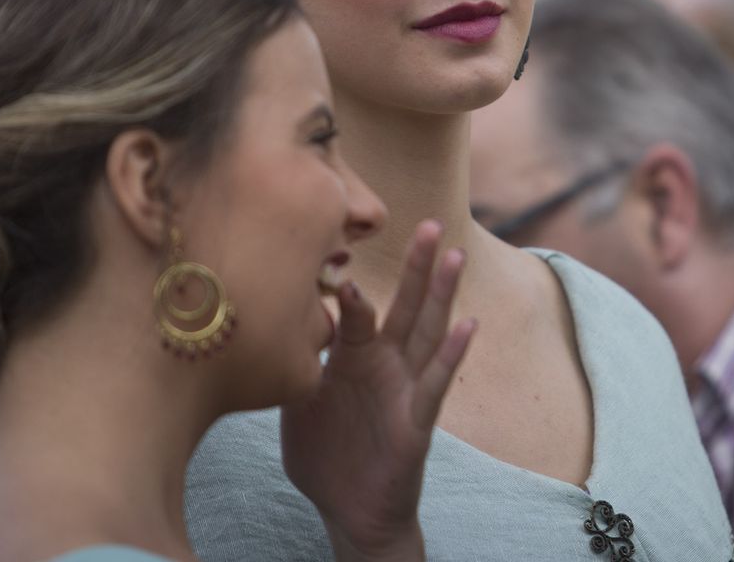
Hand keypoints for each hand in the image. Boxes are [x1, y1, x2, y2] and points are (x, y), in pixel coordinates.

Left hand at [281, 221, 475, 561]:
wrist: (349, 511)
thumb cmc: (326, 455)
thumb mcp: (298, 401)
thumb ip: (293, 362)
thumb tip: (264, 322)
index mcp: (355, 357)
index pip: (356, 307)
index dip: (350, 277)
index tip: (343, 235)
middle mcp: (385, 365)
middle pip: (406, 305)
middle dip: (418, 265)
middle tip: (429, 222)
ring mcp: (404, 389)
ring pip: (428, 333)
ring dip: (443, 295)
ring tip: (456, 255)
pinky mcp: (417, 422)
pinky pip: (436, 384)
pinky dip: (454, 355)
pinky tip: (469, 325)